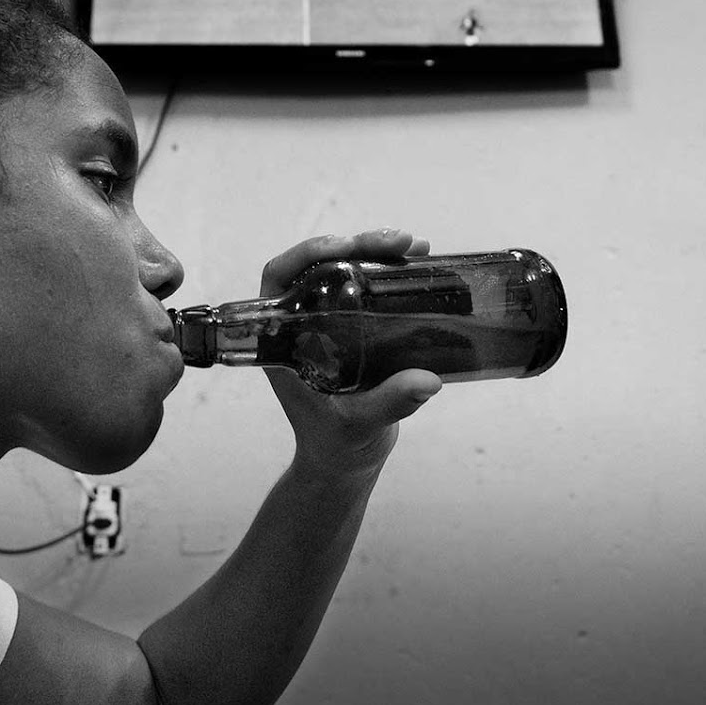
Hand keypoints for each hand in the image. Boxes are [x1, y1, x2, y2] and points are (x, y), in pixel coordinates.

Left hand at [258, 227, 442, 479]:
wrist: (347, 462)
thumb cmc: (338, 445)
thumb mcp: (361, 424)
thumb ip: (389, 403)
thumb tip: (427, 381)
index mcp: (284, 342)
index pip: (279, 280)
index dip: (304, 255)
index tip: (342, 246)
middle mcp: (303, 325)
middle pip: (318, 266)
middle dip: (356, 245)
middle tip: (397, 241)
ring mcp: (329, 324)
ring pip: (345, 270)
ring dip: (377, 252)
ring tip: (415, 245)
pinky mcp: (356, 328)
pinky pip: (368, 287)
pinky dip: (391, 271)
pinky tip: (418, 262)